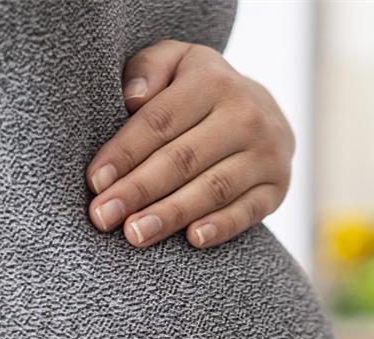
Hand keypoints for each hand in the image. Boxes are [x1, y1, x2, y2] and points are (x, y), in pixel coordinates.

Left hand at [84, 40, 293, 250]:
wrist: (263, 110)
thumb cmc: (198, 90)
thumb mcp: (173, 63)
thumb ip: (147, 69)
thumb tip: (132, 98)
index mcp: (212, 81)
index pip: (160, 122)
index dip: (125, 153)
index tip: (95, 181)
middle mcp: (245, 115)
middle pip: (183, 159)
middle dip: (139, 190)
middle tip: (103, 217)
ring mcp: (266, 153)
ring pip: (212, 188)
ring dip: (171, 214)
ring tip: (135, 234)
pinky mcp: (277, 187)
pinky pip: (248, 211)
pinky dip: (221, 226)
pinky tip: (193, 240)